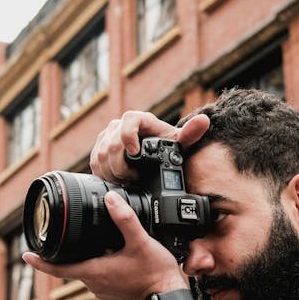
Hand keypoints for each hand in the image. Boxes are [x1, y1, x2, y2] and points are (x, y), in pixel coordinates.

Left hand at [23, 191, 187, 299]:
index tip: (26, 255)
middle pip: (71, 268)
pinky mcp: (115, 293)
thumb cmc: (155, 275)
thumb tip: (110, 199)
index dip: (39, 262)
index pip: (57, 270)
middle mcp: (95, 284)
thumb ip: (124, 219)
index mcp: (94, 272)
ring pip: (86, 272)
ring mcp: (104, 290)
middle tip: (57, 239)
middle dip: (64, 254)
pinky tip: (110, 254)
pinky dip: (98, 265)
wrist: (169, 299)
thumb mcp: (140, 242)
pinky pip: (99, 277)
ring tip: (88, 242)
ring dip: (84, 259)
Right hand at [90, 109, 209, 181]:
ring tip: (127, 180)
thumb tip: (204, 120)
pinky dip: (104, 174)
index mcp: (139, 119)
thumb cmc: (166, 149)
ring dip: (113, 172)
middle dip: (123, 165)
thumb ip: (190, 134)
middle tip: (134, 178)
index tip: (134, 152)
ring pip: (101, 155)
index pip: (129, 120)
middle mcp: (120, 124)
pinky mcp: (98, 148)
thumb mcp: (179, 144)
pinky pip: (94, 161)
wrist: (152, 157)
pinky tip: (117, 180)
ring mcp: (106, 136)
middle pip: (112, 144)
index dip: (128, 135)